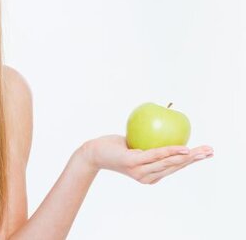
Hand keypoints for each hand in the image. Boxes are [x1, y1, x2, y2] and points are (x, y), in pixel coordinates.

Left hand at [81, 134, 213, 183]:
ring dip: (188, 156)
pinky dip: (171, 151)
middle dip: (195, 159)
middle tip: (210, 151)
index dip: (191, 161)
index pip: (174, 168)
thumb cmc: (115, 148)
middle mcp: (147, 177)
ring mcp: (141, 171)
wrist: (93, 152)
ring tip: (201, 150)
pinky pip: (156, 155)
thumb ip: (150, 144)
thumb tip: (166, 127)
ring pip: (169, 163)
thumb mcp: (135, 146)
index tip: (206, 153)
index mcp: (150, 175)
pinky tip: (183, 148)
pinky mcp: (134, 163)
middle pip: (176, 167)